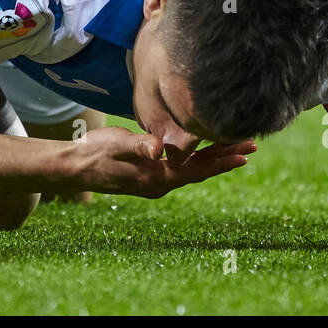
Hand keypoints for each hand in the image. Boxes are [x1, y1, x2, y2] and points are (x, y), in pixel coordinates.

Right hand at [68, 126, 255, 198]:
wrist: (75, 166)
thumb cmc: (95, 152)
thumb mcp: (117, 145)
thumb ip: (139, 146)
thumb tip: (159, 149)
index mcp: (157, 177)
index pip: (197, 170)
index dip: (221, 162)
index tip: (244, 155)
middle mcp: (161, 182)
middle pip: (201, 170)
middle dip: (226, 157)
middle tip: (252, 144)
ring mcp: (156, 179)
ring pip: (193, 168)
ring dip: (215, 157)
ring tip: (237, 145)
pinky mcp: (151, 173)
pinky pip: (182, 166)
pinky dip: (199, 157)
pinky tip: (206, 148)